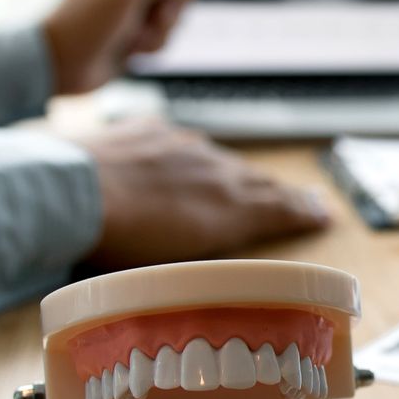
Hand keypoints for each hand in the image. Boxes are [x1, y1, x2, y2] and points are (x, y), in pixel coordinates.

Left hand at [42, 0, 203, 95]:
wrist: (63, 65)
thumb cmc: (85, 22)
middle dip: (174, 1)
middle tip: (158, 14)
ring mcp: (133, 8)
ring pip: (175, 12)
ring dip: (162, 29)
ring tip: (136, 38)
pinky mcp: (137, 34)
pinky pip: (165, 36)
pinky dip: (154, 45)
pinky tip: (132, 51)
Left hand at [77, 120, 329, 267]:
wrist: (74, 193)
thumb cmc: (120, 242)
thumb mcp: (175, 265)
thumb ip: (205, 254)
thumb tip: (217, 266)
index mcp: (228, 207)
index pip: (278, 208)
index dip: (303, 212)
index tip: (324, 213)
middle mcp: (216, 171)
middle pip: (260, 183)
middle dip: (285, 194)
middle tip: (308, 199)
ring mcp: (183, 146)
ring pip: (224, 161)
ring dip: (241, 174)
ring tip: (252, 181)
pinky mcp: (150, 131)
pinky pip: (181, 144)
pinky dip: (190, 156)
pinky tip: (189, 158)